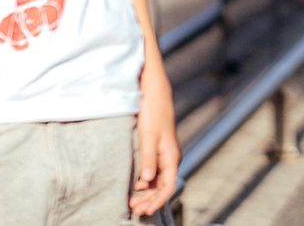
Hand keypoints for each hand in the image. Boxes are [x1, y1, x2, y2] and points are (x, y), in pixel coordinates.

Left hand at [128, 63, 179, 217]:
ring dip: (147, 194)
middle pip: (164, 187)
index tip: (144, 211)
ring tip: (132, 203)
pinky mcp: (157, 150)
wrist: (155, 92)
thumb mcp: (149, 135)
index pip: (169, 186)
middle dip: (150, 200)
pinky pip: (154, 173)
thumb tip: (146, 181)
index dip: (158, 200)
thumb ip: (148, 158)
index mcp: (171, 156)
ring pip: (159, 181)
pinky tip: (135, 188)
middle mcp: (170, 158)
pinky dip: (146, 184)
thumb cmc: (153, 112)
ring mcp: (164, 154)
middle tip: (133, 210)